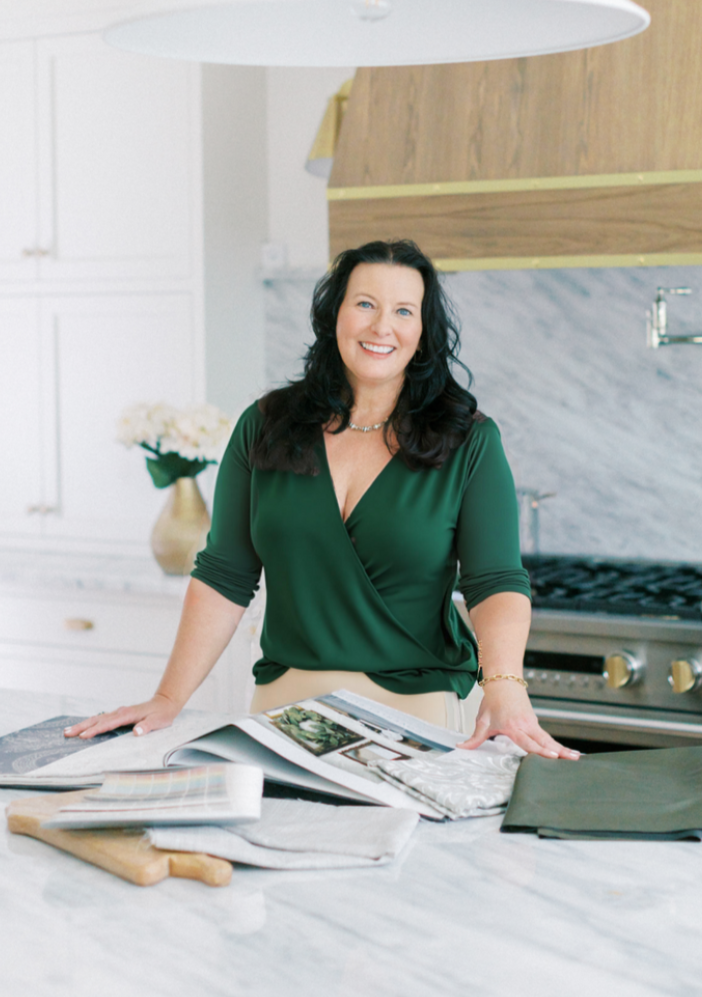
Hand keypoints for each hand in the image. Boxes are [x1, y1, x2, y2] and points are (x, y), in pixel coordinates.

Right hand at [63, 694, 181, 739]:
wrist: (165, 703)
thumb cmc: (161, 714)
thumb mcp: (158, 721)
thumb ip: (147, 726)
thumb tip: (137, 732)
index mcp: (127, 714)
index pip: (108, 724)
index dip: (95, 730)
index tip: (82, 736)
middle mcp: (120, 712)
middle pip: (97, 719)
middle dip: (81, 726)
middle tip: (66, 733)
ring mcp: (118, 713)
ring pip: (97, 718)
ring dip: (82, 724)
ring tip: (67, 731)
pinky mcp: (118, 715)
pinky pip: (101, 719)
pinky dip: (89, 723)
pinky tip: (82, 728)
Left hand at [458, 681, 579, 759]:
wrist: (502, 682)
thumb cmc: (494, 700)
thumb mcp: (482, 720)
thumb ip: (474, 738)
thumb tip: (462, 747)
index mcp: (513, 726)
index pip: (529, 742)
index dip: (541, 750)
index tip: (553, 756)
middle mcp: (526, 725)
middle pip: (545, 741)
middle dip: (559, 751)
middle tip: (573, 759)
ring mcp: (532, 723)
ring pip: (548, 739)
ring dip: (562, 748)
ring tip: (576, 757)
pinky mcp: (533, 722)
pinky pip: (545, 735)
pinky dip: (555, 744)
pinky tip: (565, 752)